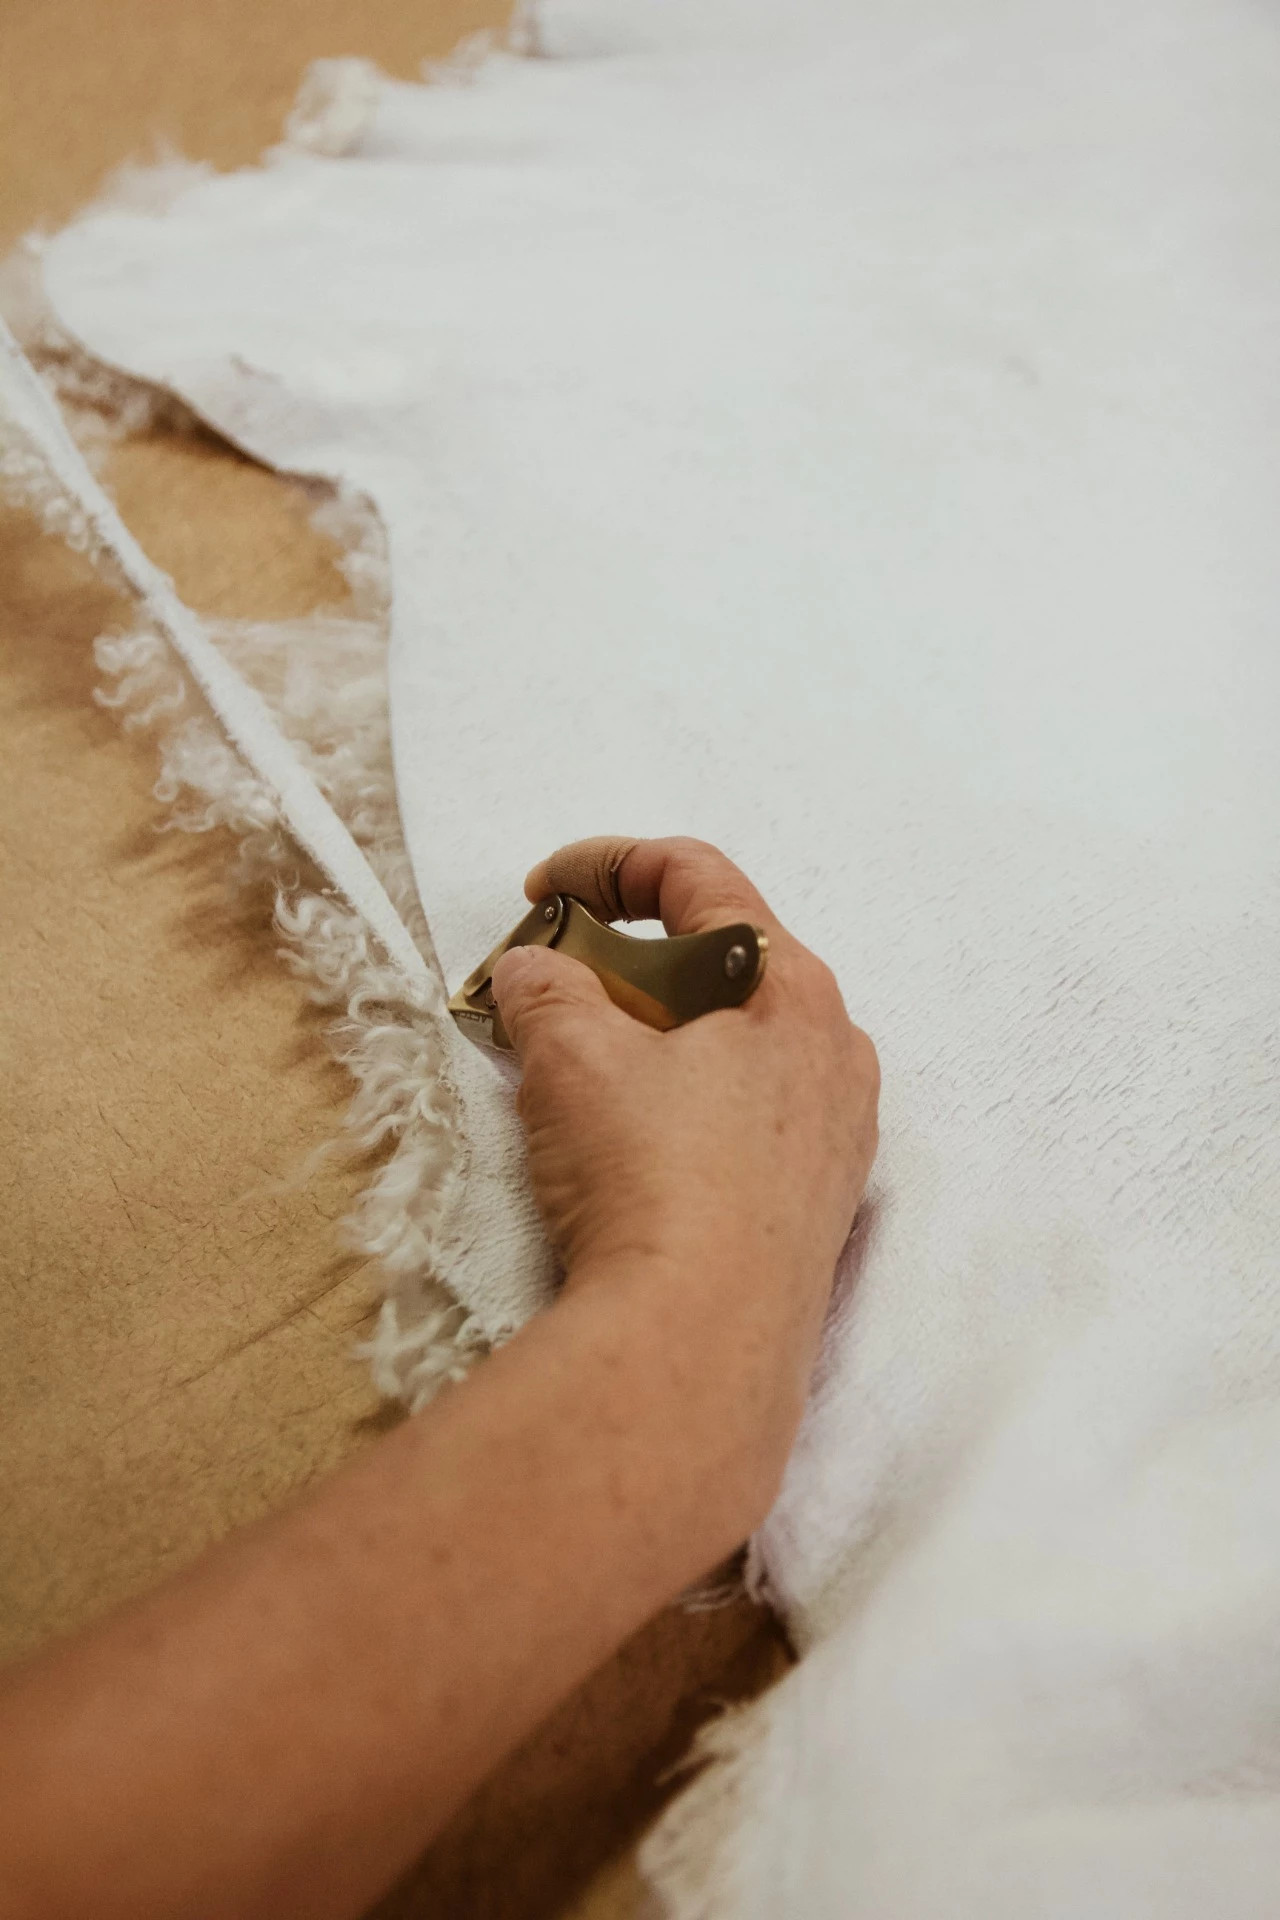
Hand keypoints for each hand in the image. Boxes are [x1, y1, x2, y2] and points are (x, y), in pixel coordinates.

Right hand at [492, 836, 879, 1525]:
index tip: (538, 895)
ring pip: (742, 1049)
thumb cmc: (650, 1178)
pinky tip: (635, 1151)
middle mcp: (838, 1051)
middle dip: (629, 965)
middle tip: (555, 994)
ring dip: (659, 1039)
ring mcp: (840, 1137)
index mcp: (793, 988)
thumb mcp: (572, 1059)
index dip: (604, 865)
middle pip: (726, 964)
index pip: (699, 877)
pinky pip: (752, 1122)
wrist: (698, 1349)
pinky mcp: (820, 1209)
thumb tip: (529, 970)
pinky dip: (688, 1107)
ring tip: (584, 1075)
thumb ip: (543, 989)